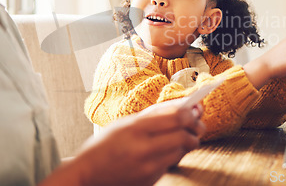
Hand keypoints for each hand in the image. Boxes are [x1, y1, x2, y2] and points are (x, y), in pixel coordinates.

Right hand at [41, 100, 205, 185]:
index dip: (191, 112)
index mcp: (136, 128)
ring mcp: (148, 168)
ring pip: (182, 151)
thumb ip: (153, 115)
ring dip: (187, 142)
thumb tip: (182, 107)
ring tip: (184, 136)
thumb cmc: (104, 145)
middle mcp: (143, 149)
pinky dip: (174, 155)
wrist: (87, 175)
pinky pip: (171, 164)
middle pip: (185, 135)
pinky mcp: (150, 181)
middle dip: (197, 129)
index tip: (195, 109)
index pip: (177, 117)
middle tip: (198, 125)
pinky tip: (167, 150)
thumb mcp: (125, 123)